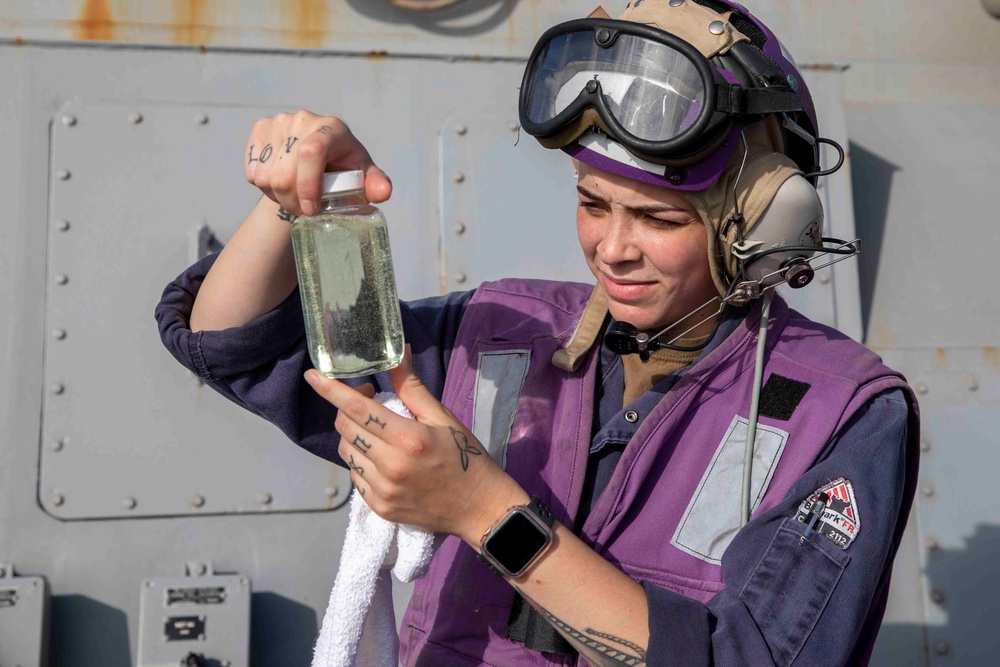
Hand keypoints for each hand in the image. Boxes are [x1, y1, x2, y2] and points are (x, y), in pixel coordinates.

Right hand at [243, 110, 391, 215]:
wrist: (316, 164)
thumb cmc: (344, 172)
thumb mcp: (362, 179)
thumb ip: (374, 184)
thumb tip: (383, 192)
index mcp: (334, 128)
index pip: (312, 151)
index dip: (307, 184)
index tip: (311, 209)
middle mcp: (305, 119)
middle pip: (284, 172)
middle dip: (293, 201)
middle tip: (305, 209)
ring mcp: (280, 121)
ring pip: (265, 175)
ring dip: (277, 196)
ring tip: (294, 194)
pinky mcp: (261, 128)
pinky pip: (252, 170)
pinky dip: (263, 186)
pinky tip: (280, 182)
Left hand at [304, 348, 525, 542]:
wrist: (479, 508)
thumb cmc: (466, 458)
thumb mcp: (443, 418)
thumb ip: (412, 388)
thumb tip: (397, 352)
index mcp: (408, 438)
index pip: (357, 408)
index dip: (330, 389)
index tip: (312, 375)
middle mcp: (390, 465)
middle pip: (345, 428)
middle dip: (348, 409)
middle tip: (370, 401)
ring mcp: (382, 490)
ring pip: (346, 452)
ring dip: (354, 436)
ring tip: (378, 433)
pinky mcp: (379, 508)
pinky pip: (355, 476)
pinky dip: (361, 461)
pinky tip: (382, 458)